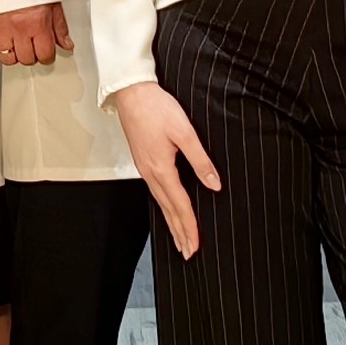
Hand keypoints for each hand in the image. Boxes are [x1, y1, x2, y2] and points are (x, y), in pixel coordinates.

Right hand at [0, 2, 72, 67]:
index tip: (45, 52)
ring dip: (13, 55)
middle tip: (31, 45)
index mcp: (38, 22)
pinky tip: (1, 42)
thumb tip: (66, 44)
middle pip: (27, 59)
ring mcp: (1, 29)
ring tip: (16, 44)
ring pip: (7, 58)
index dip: (47, 55)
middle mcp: (20, 28)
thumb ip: (59, 26)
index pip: (45, 55)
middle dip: (31, 55)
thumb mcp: (51, 1)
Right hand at [111, 80, 222, 258]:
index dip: (190, 226)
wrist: (131, 92)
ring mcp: (144, 168)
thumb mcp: (185, 132)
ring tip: (180, 239)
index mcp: (161, 169)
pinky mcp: (143, 162)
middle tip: (188, 252)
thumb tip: (214, 184)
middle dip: (179, 232)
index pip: (179, 205)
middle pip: (168, 210)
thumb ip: (201, 160)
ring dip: (171, 223)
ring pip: (160, 202)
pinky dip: (164, 206)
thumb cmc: (156, 107)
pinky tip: (168, 209)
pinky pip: (155, 192)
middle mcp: (150, 173)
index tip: (196, 244)